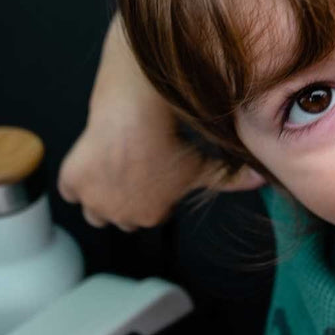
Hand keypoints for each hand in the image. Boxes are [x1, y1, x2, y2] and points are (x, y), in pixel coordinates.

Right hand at [58, 16, 261, 230]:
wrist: (135, 116)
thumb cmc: (171, 140)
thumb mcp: (205, 164)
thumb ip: (231, 179)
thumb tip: (264, 182)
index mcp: (151, 215)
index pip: (147, 216)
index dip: (151, 195)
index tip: (153, 175)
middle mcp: (120, 215)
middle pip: (119, 217)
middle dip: (124, 199)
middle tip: (133, 171)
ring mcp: (93, 200)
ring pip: (93, 211)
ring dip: (99, 197)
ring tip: (110, 171)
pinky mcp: (73, 179)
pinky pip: (69, 191)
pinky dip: (76, 181)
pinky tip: (88, 165)